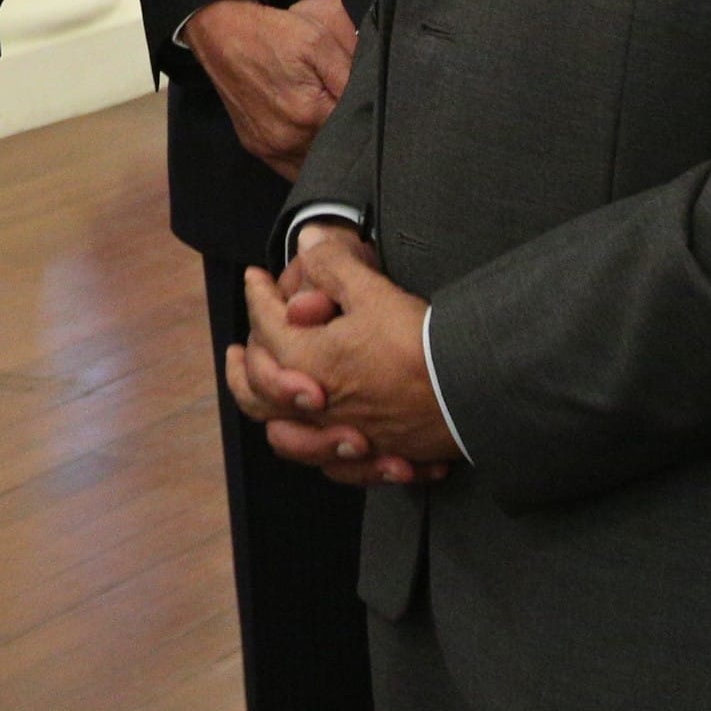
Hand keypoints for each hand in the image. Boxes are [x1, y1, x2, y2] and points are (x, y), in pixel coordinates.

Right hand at [182, 0, 356, 178]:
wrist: (221, 34)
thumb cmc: (271, 35)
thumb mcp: (320, 42)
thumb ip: (351, 76)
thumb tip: (373, 103)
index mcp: (309, 114)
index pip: (356, 134)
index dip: (363, 119)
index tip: (362, 104)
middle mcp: (288, 139)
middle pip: (336, 153)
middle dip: (344, 135)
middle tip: (340, 107)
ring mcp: (270, 148)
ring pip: (314, 166)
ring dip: (325, 149)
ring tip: (324, 120)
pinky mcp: (257, 149)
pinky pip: (291, 167)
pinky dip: (304, 156)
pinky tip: (308, 134)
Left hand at [224, 224, 457, 488]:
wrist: (475, 394)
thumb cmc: (420, 343)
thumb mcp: (374, 292)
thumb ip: (334, 265)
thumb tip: (308, 240)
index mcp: (307, 362)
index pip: (265, 325)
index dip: (256, 295)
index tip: (255, 278)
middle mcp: (317, 407)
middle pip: (257, 392)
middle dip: (243, 366)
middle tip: (235, 349)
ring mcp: (345, 437)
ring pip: (287, 437)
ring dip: (272, 417)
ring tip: (270, 399)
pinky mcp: (377, 457)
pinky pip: (336, 469)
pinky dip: (324, 456)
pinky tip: (326, 442)